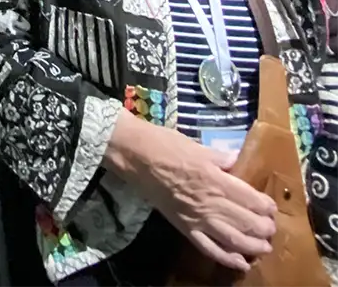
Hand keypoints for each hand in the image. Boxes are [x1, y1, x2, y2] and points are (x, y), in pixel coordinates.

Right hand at [104, 110, 276, 272]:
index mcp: (215, 178)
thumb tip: (236, 161)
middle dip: (263, 228)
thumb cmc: (165, 144)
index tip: (271, 207)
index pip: (249, 198)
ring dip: (252, 246)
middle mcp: (210, 202)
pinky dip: (226, 258)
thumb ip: (219, 157)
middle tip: (271, 229)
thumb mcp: (197, 145)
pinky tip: (241, 263)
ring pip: (232, 239)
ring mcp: (197, 218)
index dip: (265, 206)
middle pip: (245, 221)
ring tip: (264, 247)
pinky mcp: (184, 227)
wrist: (135, 155)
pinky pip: (209, 248)